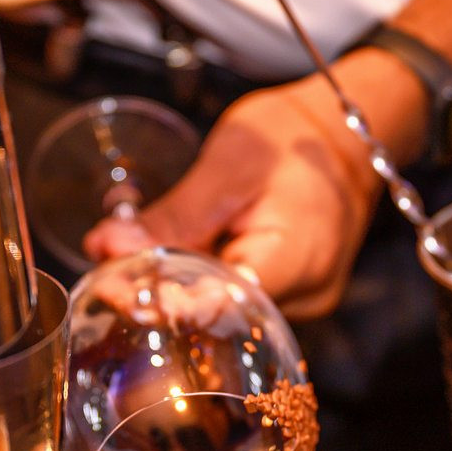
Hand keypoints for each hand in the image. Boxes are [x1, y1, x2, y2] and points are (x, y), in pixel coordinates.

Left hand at [84, 76, 383, 320]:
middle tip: (104, 273)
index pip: (219, 308)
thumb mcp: (228, 165)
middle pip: (220, 318)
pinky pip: (241, 300)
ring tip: (126, 267)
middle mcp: (306, 297)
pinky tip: (167, 268)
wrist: (347, 132)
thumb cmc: (295, 137)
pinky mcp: (295, 295)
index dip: (161, 305)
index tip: (112, 288)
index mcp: (296, 264)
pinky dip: (204, 284)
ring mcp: (304, 301)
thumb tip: (108, 248)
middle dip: (158, 298)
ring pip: (227, 313)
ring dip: (177, 291)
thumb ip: (172, 216)